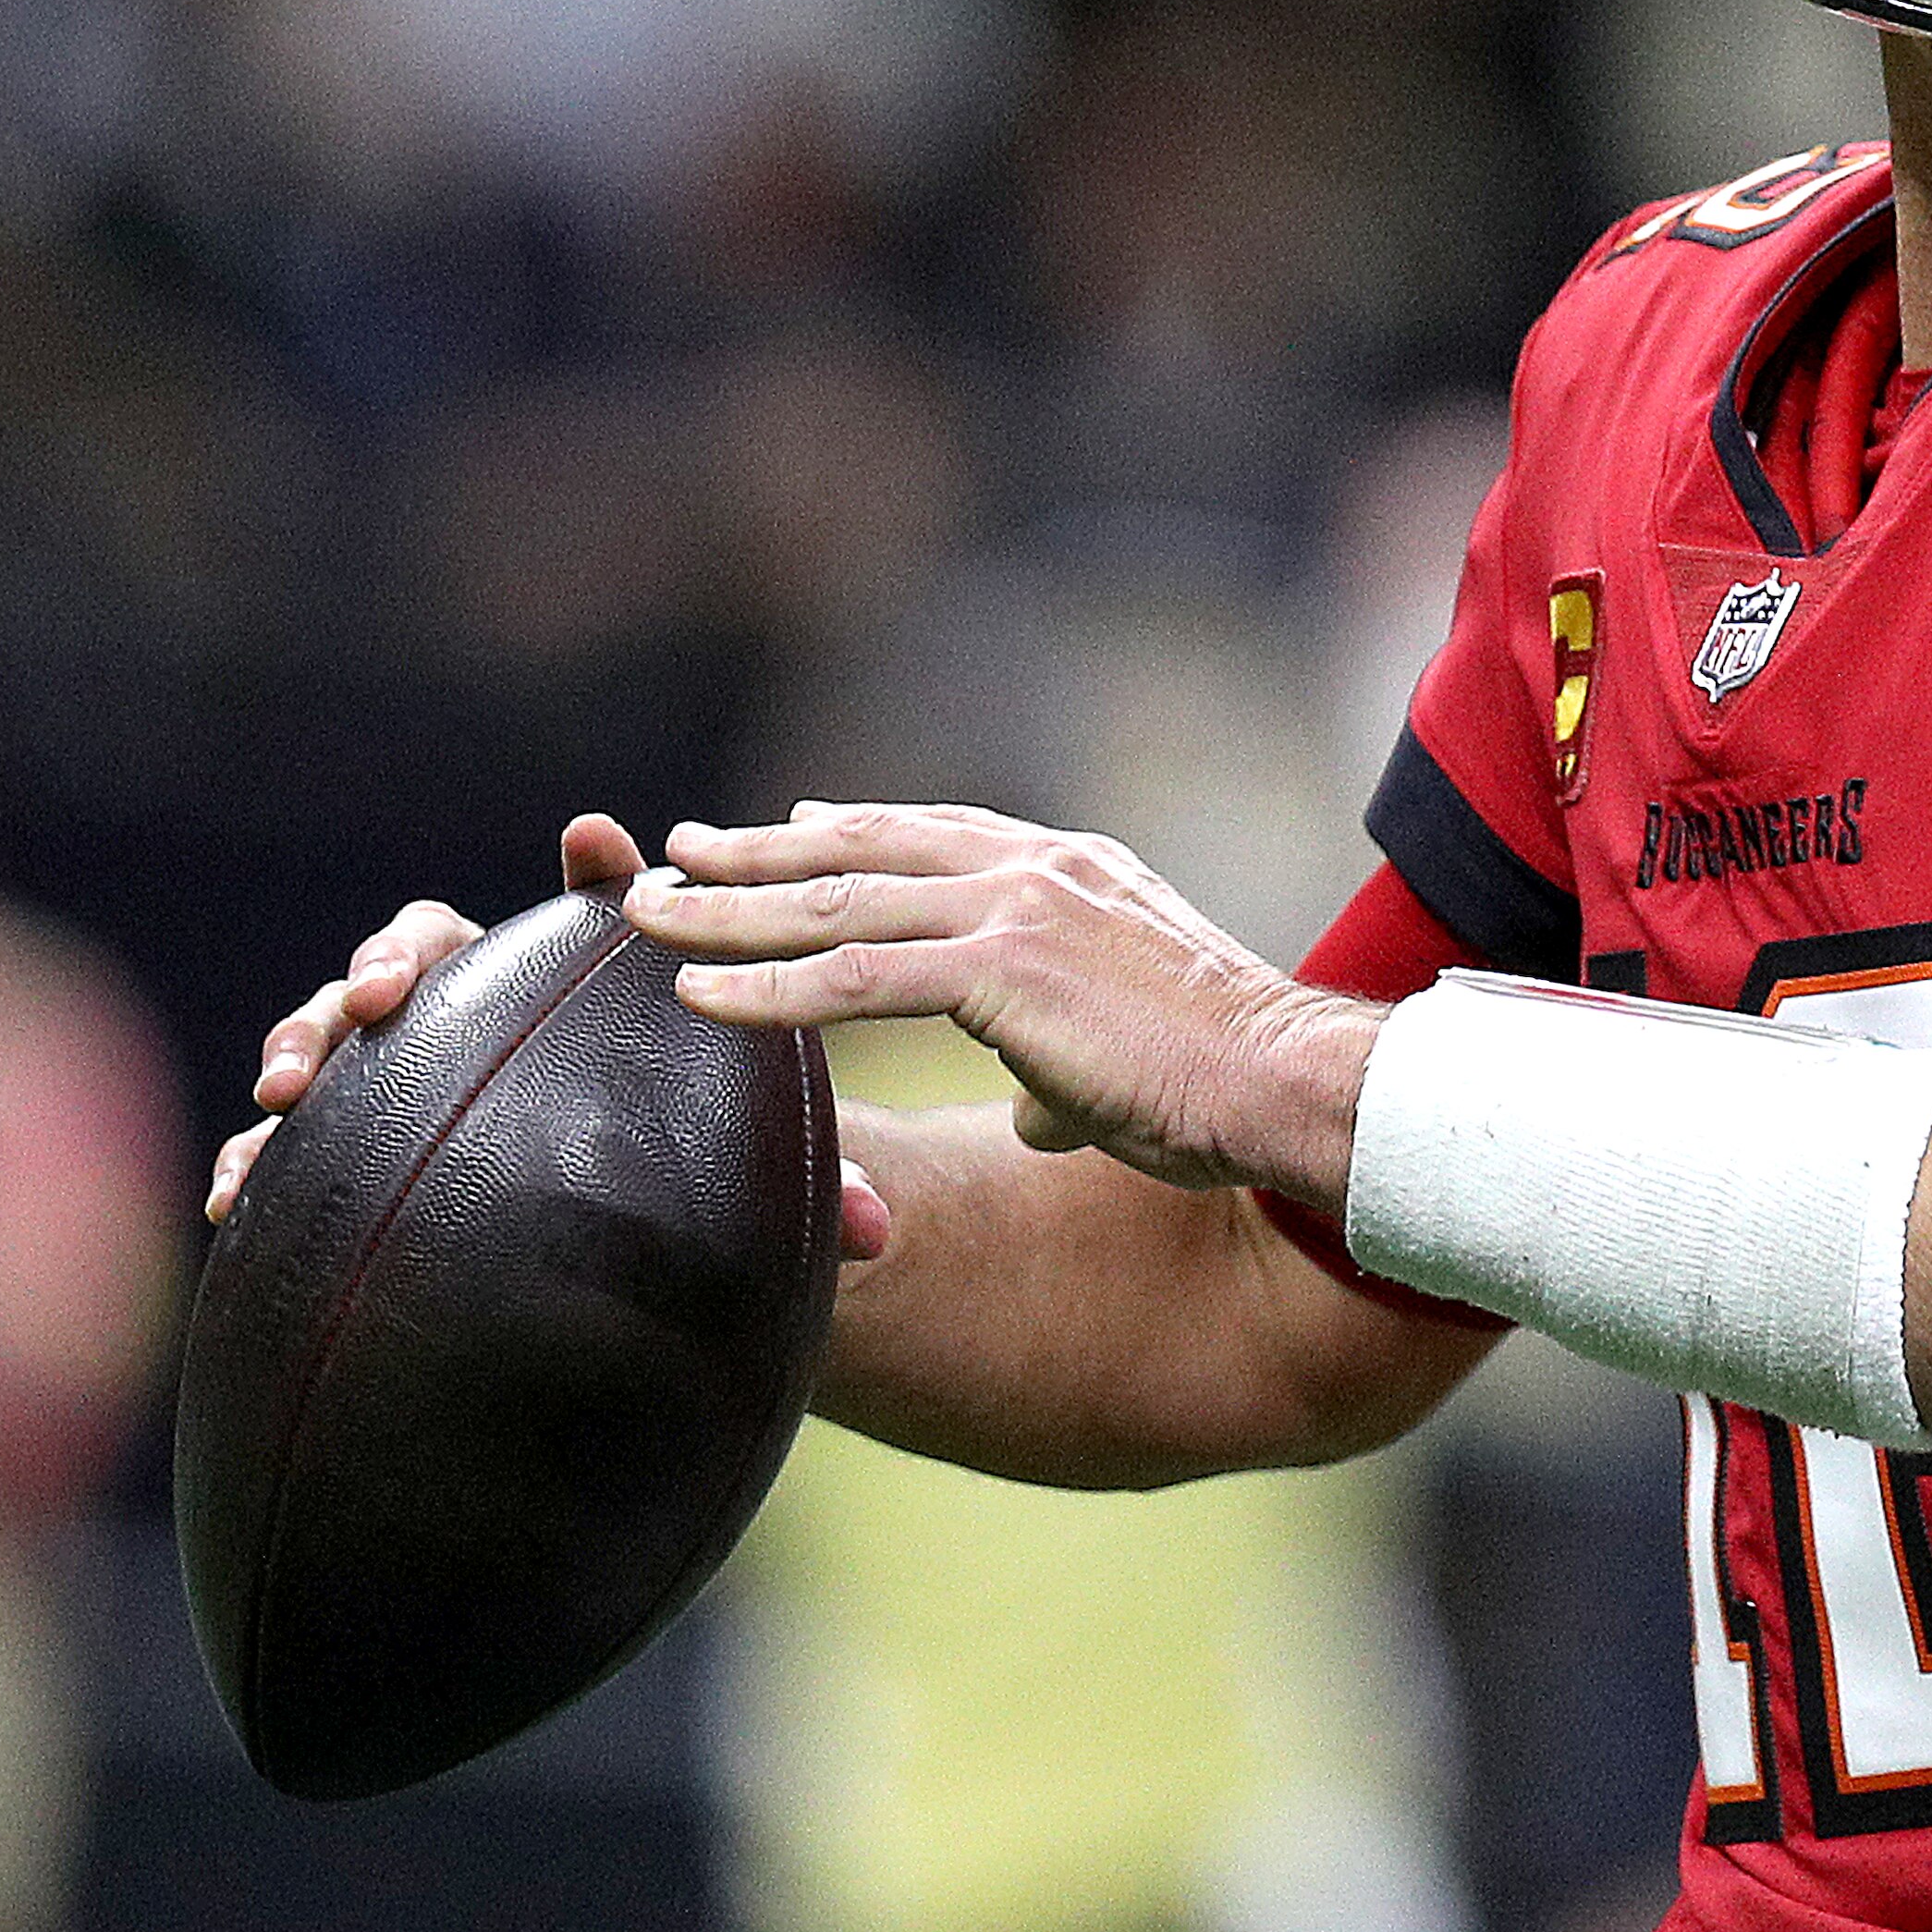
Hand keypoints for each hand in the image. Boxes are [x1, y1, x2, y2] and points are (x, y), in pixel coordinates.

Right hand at [203, 812, 892, 1255]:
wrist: (624, 1256)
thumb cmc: (690, 1187)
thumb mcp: (750, 1181)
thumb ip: (814, 1196)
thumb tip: (887, 1233)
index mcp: (561, 1002)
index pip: (538, 927)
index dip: (545, 895)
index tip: (565, 866)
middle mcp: (470, 1027)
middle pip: (407, 961)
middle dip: (376, 968)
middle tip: (376, 1002)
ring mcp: (402, 1089)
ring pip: (330, 1040)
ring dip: (300, 1045)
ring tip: (285, 1092)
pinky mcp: (355, 1165)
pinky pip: (292, 1150)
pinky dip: (255, 1159)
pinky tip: (230, 1197)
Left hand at [624, 802, 1376, 1202]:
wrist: (1284, 1079)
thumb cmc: (1221, 1081)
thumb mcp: (1129, 1048)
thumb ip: (1062, 1062)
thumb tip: (1033, 1106)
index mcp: (1067, 870)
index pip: (935, 834)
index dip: (852, 829)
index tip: (786, 824)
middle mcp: (1032, 870)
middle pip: (862, 848)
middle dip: (756, 850)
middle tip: (675, 850)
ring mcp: (1014, 913)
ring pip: (837, 903)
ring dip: (728, 907)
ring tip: (647, 910)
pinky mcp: (1000, 976)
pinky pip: (854, 979)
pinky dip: (767, 986)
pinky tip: (698, 993)